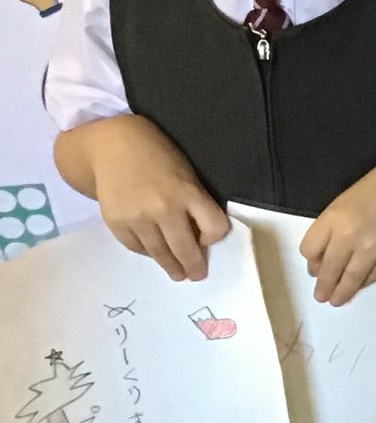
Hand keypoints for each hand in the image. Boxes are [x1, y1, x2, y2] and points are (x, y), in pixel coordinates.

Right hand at [86, 117, 229, 280]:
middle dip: (192, 266)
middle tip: (196, 275)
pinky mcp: (116, 223)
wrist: (112, 147)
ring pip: (159, 252)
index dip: (215, 237)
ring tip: (177, 274)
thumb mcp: (186, 175)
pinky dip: (147, 252)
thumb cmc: (157, 157)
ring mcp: (138, 218)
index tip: (210, 241)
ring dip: (169, 266)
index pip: (214, 227)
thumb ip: (193, 202)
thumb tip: (198, 235)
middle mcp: (165, 208)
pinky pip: (137, 247)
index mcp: (189, 192)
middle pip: (185, 248)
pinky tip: (153, 253)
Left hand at [300, 147, 375, 305]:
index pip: (310, 250)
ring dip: (341, 292)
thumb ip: (336, 222)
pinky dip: (364, 283)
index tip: (314, 266)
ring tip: (337, 300)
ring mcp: (369, 250)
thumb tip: (332, 248)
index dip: (311, 261)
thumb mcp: (350, 198)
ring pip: (349, 280)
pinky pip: (371, 277)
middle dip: (324, 285)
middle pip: (327, 270)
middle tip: (322, 294)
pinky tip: (360, 285)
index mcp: (333, 218)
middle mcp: (347, 237)